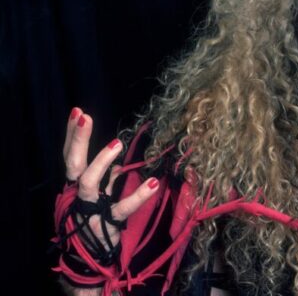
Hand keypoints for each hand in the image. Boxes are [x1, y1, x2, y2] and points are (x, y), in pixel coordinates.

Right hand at [63, 107, 158, 258]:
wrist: (90, 258)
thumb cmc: (95, 222)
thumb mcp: (101, 198)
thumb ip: (108, 180)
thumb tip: (119, 165)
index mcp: (76, 187)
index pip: (71, 156)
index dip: (72, 135)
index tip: (78, 112)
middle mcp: (77, 195)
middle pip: (73, 163)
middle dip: (77, 139)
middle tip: (84, 116)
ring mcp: (90, 209)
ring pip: (89, 182)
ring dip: (101, 161)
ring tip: (117, 142)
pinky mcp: (106, 224)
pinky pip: (122, 208)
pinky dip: (138, 196)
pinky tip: (153, 185)